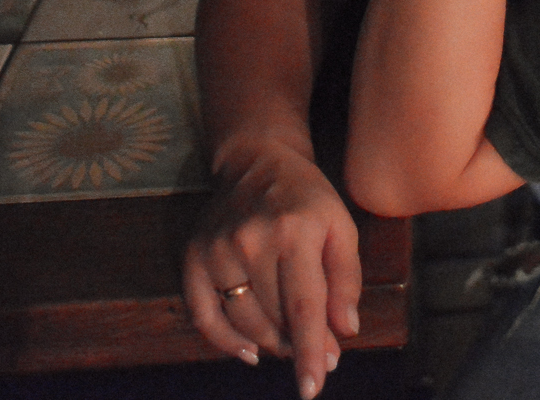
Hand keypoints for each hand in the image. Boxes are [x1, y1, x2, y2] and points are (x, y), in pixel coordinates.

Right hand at [184, 139, 361, 399]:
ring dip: (269, 344)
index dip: (310, 351)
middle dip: (298, 346)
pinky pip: (204, 316)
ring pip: (242, 322)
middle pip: (274, 318)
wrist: (258, 162)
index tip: (314, 387)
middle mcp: (251, 241)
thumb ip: (346, 279)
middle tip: (319, 355)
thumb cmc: (308, 199)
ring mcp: (217, 250)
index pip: (303, 306)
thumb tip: (345, 330)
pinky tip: (251, 351)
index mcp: (295, 232)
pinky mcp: (193, 256)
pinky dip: (225, 342)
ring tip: (291, 345)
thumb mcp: (341, 227)